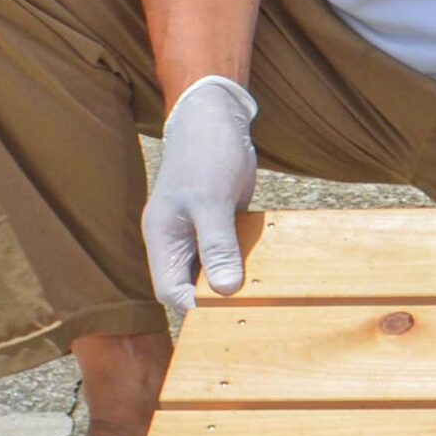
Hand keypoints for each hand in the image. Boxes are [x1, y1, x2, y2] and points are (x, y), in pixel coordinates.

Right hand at [143, 75, 258, 324]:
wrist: (215, 117)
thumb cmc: (205, 153)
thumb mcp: (211, 201)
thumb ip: (217, 245)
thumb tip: (225, 290)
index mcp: (163, 239)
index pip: (171, 290)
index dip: (195, 308)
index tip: (227, 319)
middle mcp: (178, 241)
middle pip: (191, 286)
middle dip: (217, 302)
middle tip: (252, 316)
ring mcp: (200, 232)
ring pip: (214, 271)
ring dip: (235, 284)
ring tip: (265, 301)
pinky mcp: (222, 223)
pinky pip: (232, 252)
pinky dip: (247, 262)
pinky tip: (271, 271)